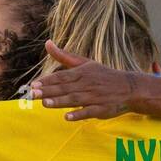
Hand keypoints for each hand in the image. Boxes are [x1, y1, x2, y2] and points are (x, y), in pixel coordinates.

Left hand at [28, 41, 142, 119]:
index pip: (61, 77)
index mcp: (82, 73)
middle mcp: (87, 84)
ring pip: (75, 99)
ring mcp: (94, 97)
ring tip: (45, 104)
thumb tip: (47, 43)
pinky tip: (67, 117)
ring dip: (60, 102)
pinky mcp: (101, 109)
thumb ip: (64, 56)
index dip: (48, 81)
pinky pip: (89, 112)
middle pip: (65, 88)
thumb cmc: (102, 75)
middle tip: (32, 94)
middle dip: (48, 91)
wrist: (129, 87)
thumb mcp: (84, 63)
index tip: (33, 84)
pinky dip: (79, 114)